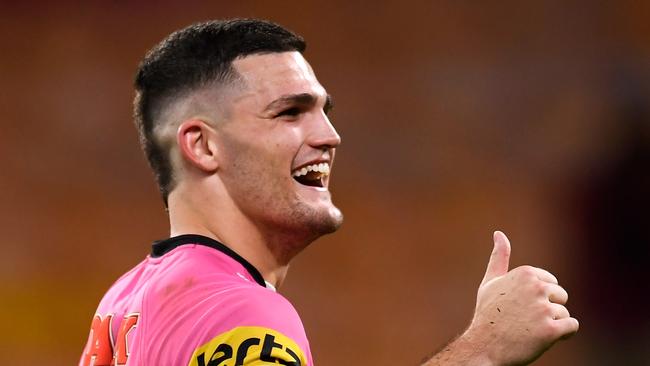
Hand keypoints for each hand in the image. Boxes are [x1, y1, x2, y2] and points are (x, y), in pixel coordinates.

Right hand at [465, 231, 578, 365]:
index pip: (551, 283)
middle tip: (525, 321)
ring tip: (530, 331)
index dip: (539, 298)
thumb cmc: (487, 315)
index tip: (520, 307)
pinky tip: (543, 338)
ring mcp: (543, 309)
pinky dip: (563, 335)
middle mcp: (536, 287)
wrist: (483, 347)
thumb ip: (499, 257)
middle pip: (561, 297)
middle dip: (548, 310)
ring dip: (551, 325)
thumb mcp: (491, 282)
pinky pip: (572, 327)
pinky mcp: (550, 330)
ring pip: (564, 314)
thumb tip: (499, 233)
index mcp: (525, 273)